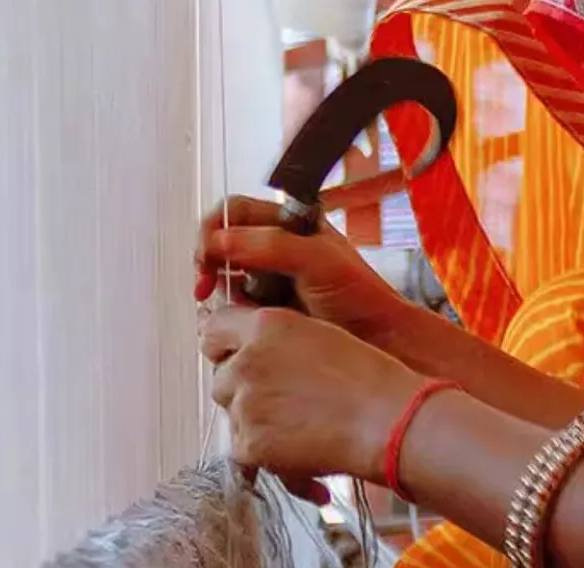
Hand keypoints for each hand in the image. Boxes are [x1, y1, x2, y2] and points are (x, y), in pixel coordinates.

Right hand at [194, 196, 410, 345]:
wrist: (379, 341)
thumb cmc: (360, 295)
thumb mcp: (317, 260)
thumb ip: (270, 245)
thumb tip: (222, 241)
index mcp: (288, 222)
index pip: (235, 211)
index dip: (214, 229)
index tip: (207, 255)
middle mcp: (274, 248)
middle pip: (221, 243)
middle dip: (208, 262)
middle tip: (204, 286)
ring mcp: (268, 280)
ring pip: (224, 278)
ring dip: (220, 292)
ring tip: (237, 308)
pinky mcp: (265, 311)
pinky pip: (233, 307)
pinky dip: (230, 314)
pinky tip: (244, 321)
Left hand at [200, 305, 424, 486]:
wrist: (387, 422)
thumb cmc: (370, 381)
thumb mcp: (319, 334)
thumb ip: (277, 339)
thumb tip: (252, 353)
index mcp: (266, 325)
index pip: (215, 328)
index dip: (226, 346)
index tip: (236, 357)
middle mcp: (247, 361)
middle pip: (221, 377)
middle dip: (243, 389)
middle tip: (282, 401)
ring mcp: (245, 404)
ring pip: (231, 413)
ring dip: (254, 421)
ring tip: (298, 428)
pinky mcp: (249, 444)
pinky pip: (242, 449)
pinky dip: (265, 455)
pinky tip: (300, 454)